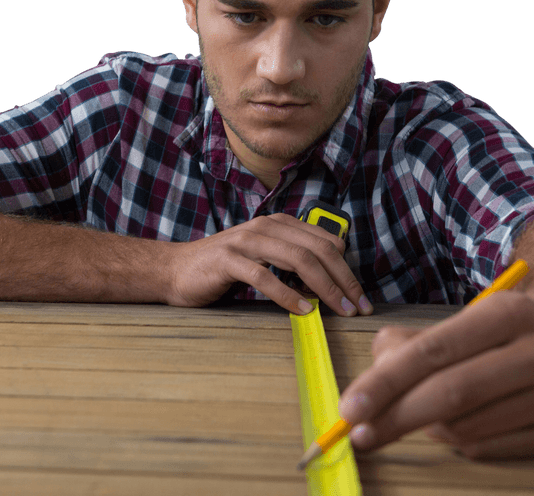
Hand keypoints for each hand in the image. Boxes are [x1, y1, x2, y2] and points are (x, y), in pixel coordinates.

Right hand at [163, 213, 372, 316]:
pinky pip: (264, 276)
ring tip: (338, 308)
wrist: (174, 270)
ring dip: (323, 286)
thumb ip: (291, 262)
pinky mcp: (227, 260)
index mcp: (278, 224)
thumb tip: (330, 282)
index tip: (358, 296)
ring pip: (297, 259)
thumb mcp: (263, 258)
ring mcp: (245, 241)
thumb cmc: (222, 269)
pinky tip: (302, 309)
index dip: (347, 269)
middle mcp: (265, 227)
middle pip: (317, 250)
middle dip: (343, 279)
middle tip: (357, 306)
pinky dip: (287, 294)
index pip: (325, 241)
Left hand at [337, 291, 533, 458]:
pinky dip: (457, 441)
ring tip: (426, 409)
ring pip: (463, 428)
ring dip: (428, 426)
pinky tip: (461, 421)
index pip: (434, 350)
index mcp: (510, 313)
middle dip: (395, 417)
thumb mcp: (459, 320)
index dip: (386, 382)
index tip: (349, 407)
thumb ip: (406, 345)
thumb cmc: (497, 333)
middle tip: (358, 433)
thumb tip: (371, 388)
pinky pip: (484, 450)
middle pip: (451, 394)